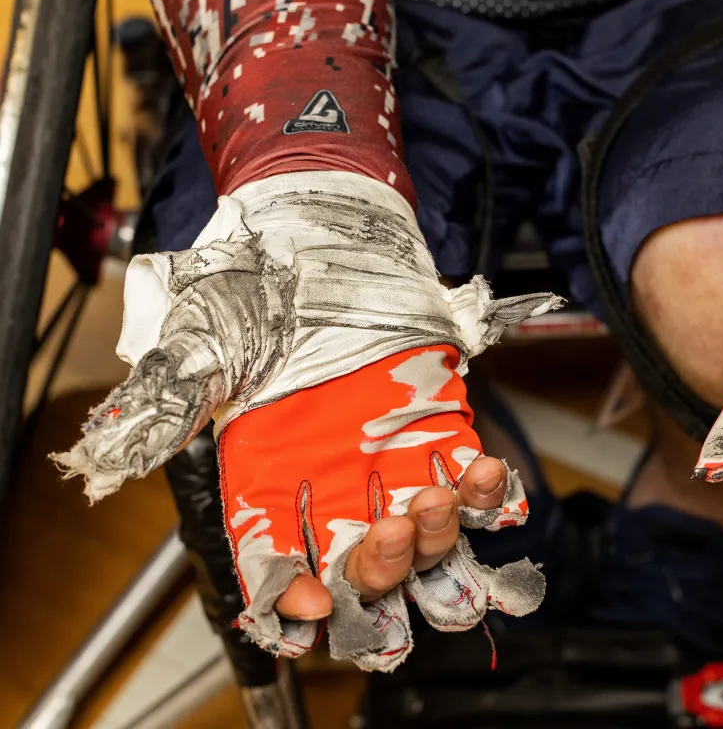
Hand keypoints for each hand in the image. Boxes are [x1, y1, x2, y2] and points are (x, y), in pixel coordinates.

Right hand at [54, 171, 560, 668]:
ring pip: (423, 543)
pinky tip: (486, 473)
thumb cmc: (253, 287)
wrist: (317, 238)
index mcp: (267, 477)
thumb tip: (111, 453)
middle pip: (362, 570)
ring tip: (435, 501)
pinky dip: (488, 494)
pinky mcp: (439, 429)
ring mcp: (389, 462)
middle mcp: (330, 483)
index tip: (319, 608)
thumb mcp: (199, 342)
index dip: (296, 600)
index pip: (278, 565)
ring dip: (437, 541)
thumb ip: (169, 401)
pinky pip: (471, 485)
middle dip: (381, 573)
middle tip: (390, 535)